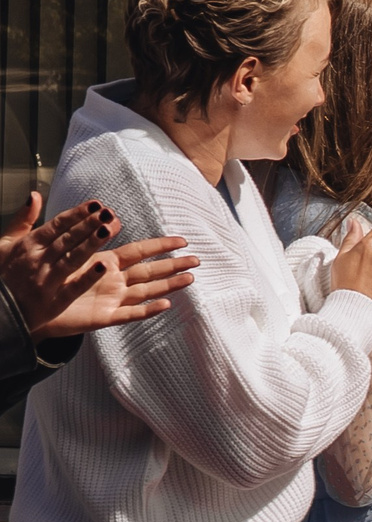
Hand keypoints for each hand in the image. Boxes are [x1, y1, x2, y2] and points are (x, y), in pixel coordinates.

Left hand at [0, 194, 199, 336]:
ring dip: (169, 285)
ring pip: (147, 291)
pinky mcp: (103, 318)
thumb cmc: (39, 279)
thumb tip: (75, 204)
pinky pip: (130, 314)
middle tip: (197, 259)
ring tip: (190, 278)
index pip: (139, 251)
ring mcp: (111, 299)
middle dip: (174, 264)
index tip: (182, 240)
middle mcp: (113, 281)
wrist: (25, 308)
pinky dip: (147, 310)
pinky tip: (165, 305)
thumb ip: (59, 226)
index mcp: (105, 262)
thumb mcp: (47, 247)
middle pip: (150, 271)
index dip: (161, 245)